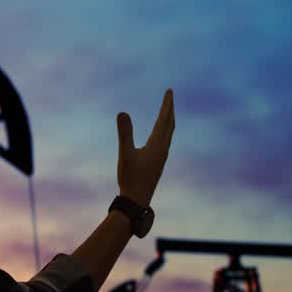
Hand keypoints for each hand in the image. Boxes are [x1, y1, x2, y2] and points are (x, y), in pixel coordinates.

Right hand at [116, 89, 175, 206]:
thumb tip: (122, 112)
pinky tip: (160, 136)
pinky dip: (165, 132)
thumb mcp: (125, 153)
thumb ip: (124, 132)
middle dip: (170, 109)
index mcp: (157, 144)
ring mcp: (161, 157)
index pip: (164, 119)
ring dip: (169, 120)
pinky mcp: (158, 163)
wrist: (137, 200)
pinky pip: (165, 142)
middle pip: (170, 124)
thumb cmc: (130, 177)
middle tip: (170, 96)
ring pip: (169, 134)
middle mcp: (163, 149)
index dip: (167, 104)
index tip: (170, 91)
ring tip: (168, 112)